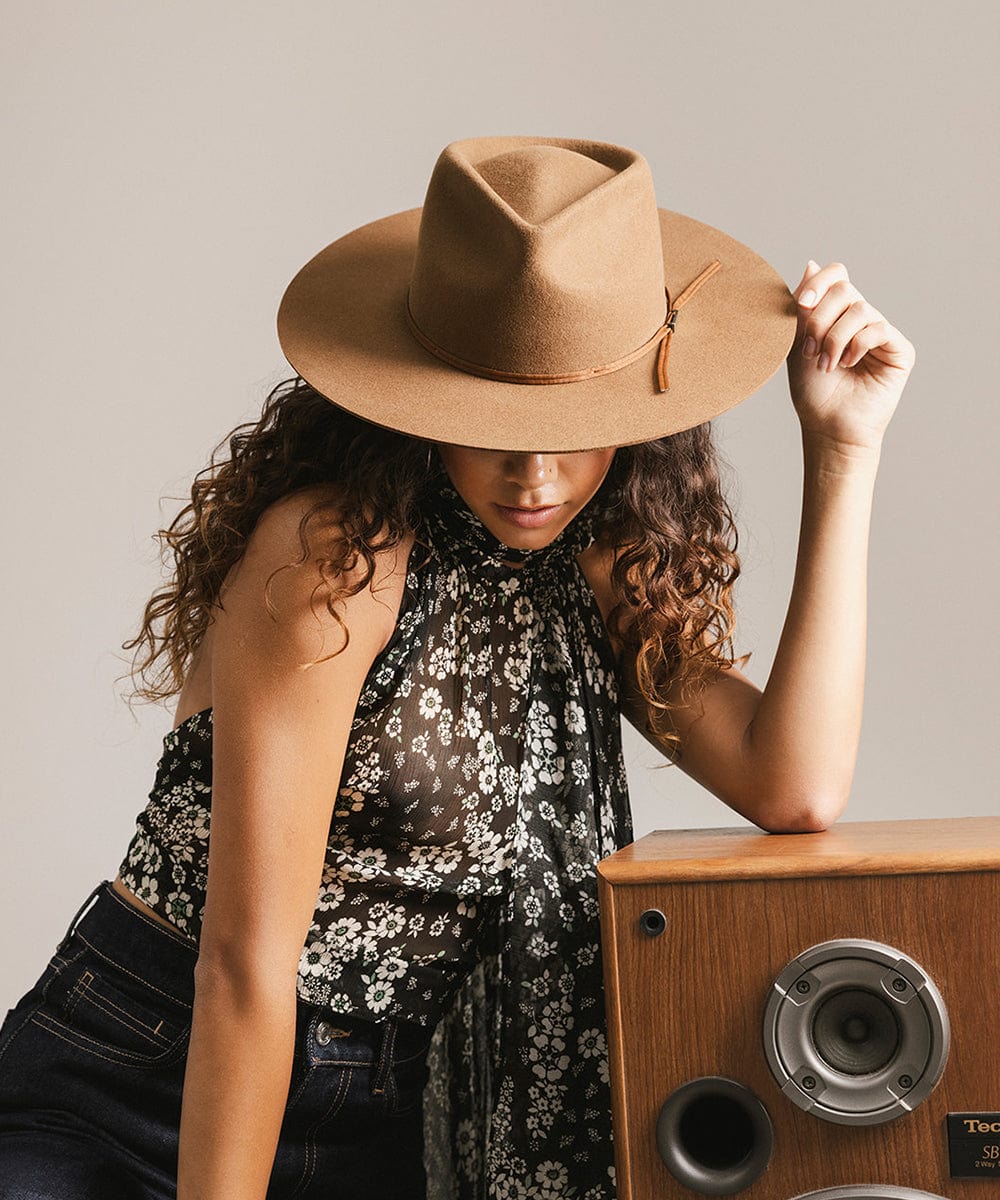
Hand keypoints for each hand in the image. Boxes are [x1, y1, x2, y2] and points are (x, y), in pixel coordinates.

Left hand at [785, 260, 915, 455]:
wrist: (827, 426)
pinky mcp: (899, 349)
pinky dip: (857, 345)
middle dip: (820, 320)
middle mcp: (861, 318)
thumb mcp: (798, 345)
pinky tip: (848, 364)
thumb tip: (812, 264)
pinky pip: (878, 328)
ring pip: (859, 309)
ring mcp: (881, 332)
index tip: (801, 303)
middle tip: (810, 351)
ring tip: (826, 365)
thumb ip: (804, 309)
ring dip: (835, 339)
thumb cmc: (811, 391)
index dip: (819, 282)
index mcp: (836, 313)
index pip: (836, 276)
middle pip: (844, 290)